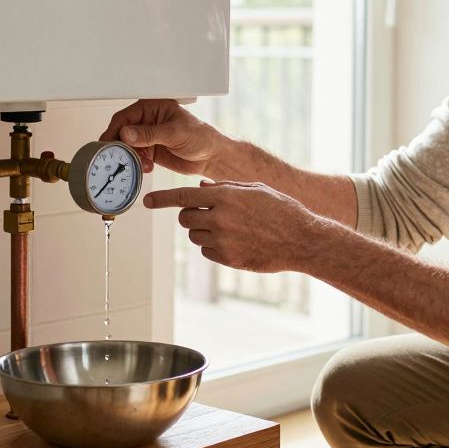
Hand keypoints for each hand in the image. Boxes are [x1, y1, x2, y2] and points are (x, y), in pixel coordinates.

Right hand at [100, 99, 227, 176]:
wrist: (212, 156)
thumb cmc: (202, 137)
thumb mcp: (175, 133)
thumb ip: (150, 134)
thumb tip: (127, 133)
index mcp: (153, 108)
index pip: (126, 116)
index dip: (115, 129)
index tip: (108, 142)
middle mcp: (148, 121)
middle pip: (123, 132)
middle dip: (121, 146)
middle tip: (118, 157)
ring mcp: (149, 136)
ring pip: (128, 146)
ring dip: (130, 156)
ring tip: (139, 163)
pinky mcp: (151, 151)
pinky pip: (136, 157)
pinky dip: (138, 163)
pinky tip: (147, 167)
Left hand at [144, 180, 317, 272]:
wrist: (301, 239)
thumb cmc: (281, 210)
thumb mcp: (254, 189)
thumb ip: (224, 188)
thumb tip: (200, 189)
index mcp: (225, 197)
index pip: (183, 196)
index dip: (162, 199)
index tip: (147, 202)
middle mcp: (220, 219)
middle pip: (185, 218)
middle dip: (191, 215)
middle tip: (209, 214)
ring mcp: (223, 241)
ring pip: (194, 236)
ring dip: (203, 231)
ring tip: (230, 228)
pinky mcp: (228, 259)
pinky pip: (206, 252)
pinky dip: (213, 247)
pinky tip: (236, 241)